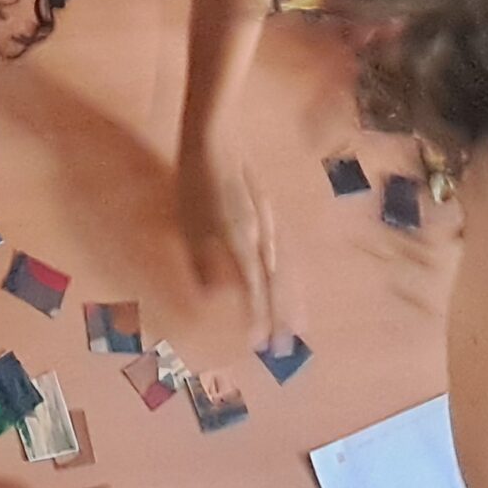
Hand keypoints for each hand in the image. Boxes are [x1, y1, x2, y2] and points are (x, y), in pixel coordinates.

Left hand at [177, 150, 292, 353]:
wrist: (216, 138)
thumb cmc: (195, 180)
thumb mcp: (189, 222)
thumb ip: (203, 262)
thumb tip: (215, 298)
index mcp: (242, 243)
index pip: (255, 291)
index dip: (258, 319)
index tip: (260, 345)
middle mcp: (262, 238)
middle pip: (278, 286)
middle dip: (282, 318)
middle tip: (286, 349)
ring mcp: (269, 225)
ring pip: (286, 271)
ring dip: (291, 301)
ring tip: (298, 325)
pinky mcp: (268, 214)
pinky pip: (284, 254)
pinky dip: (289, 275)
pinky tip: (287, 281)